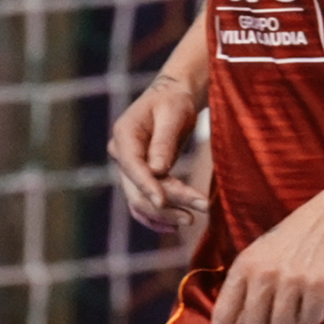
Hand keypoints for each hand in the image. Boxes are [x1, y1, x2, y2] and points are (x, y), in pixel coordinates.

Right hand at [109, 71, 210, 235]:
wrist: (173, 96)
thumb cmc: (175, 100)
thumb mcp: (174, 113)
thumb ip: (164, 141)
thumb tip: (157, 171)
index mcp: (124, 135)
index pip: (132, 166)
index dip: (147, 185)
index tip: (163, 202)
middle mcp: (121, 154)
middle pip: (137, 189)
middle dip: (168, 202)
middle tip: (202, 206)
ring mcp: (128, 168)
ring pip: (142, 200)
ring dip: (166, 213)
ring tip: (193, 219)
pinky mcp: (140, 178)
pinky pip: (143, 203)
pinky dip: (156, 217)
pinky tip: (174, 226)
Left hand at [208, 185, 323, 323]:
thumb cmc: (298, 239)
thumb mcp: (262, 256)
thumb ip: (248, 289)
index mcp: (244, 266)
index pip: (224, 313)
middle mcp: (263, 273)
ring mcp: (290, 279)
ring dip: (293, 322)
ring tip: (301, 297)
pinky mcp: (318, 285)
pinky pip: (311, 320)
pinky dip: (315, 314)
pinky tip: (319, 293)